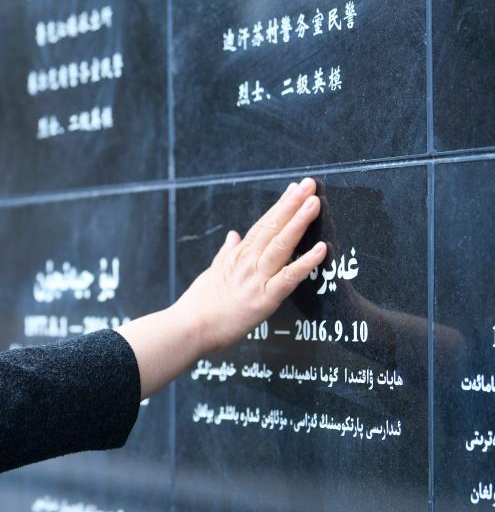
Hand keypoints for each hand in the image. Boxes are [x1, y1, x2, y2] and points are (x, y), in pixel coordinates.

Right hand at [116, 177, 326, 398]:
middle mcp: (247, 263)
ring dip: (298, 223)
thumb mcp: (212, 273)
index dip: (279, 207)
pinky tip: (322, 249)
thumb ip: (226, 253)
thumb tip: (233, 235)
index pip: (261, 225)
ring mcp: (256, 279)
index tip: (293, 190)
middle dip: (292, 205)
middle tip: (309, 184)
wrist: (190, 327)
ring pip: (281, 246)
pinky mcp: (264, 299)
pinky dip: (305, 263)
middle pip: (272, 228)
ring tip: (314, 203)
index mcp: (236, 257)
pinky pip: (288, 278)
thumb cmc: (199, 305)